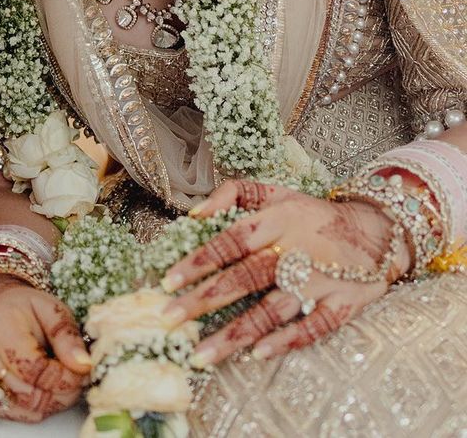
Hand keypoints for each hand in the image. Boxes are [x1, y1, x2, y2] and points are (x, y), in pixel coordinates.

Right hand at [0, 276, 91, 422]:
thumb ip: (67, 336)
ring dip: (48, 404)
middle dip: (61, 394)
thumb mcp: (51, 309)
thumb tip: (84, 365)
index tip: (82, 372)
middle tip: (75, 381)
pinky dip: (29, 409)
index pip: (37, 371)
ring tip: (58, 384)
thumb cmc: (24, 309)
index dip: (66, 378)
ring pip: (22, 410)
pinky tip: (37, 389)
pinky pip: (9, 415)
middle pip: (30, 395)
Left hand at [158, 180, 409, 366]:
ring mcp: (320, 281)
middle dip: (204, 300)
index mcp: (276, 221)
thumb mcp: (276, 191)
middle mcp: (295, 251)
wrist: (377, 229)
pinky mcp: (343, 304)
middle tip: (170, 319)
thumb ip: (234, 193)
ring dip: (236, 333)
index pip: (230, 241)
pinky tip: (258, 355)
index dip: (199, 261)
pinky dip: (287, 341)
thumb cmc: (313, 214)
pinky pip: (314, 327)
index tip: (168, 281)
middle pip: (244, 278)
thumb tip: (194, 212)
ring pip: (272, 310)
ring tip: (203, 354)